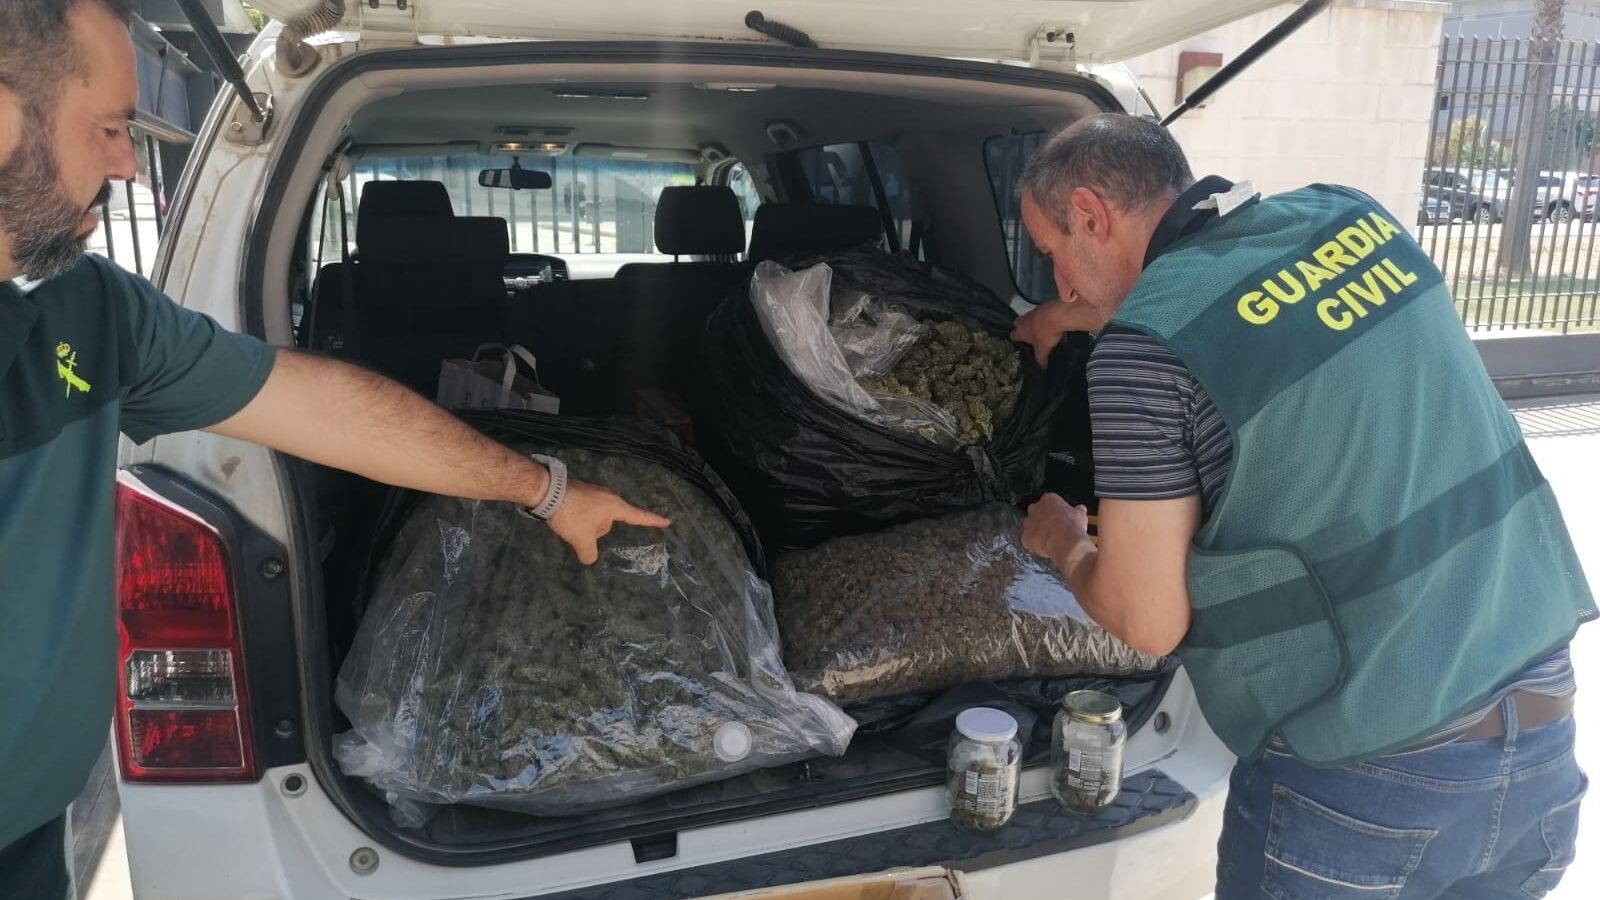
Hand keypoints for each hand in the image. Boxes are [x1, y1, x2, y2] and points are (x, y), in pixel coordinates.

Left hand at [547, 480, 671, 564]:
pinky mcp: (583, 491)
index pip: (639, 517)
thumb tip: (590, 559)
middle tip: (580, 532)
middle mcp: (609, 497)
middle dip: (598, 531)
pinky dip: (580, 517)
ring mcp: (595, 492)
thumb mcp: (581, 539)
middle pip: (611, 521)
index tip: (667, 522)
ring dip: (587, 524)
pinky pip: (588, 510)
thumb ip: (589, 553)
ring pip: (598, 517)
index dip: (653, 521)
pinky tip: (567, 518)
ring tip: (570, 524)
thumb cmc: (572, 515)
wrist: (548, 492)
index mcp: (615, 507)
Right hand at [1011, 295, 1100, 367]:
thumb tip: (1041, 371)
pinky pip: (1041, 315)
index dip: (1016, 341)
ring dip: (1035, 324)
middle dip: (1023, 330)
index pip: (1012, 336)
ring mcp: (1033, 312)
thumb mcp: (1043, 350)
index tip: (1022, 346)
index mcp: (1020, 331)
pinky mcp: (1043, 307)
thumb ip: (1040, 360)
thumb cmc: (1045, 334)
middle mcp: (1023, 320)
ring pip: (1030, 319)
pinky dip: (1045, 320)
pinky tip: (1053, 326)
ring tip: (1043, 333)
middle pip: (1018, 324)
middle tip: (1030, 338)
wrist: (1057, 314)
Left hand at [1022, 493, 1092, 568]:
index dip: (1053, 510)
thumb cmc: (1073, 525)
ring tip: (1047, 539)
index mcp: (1048, 499)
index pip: (1048, 501)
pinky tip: (1042, 547)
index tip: (1058, 516)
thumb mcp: (1080, 514)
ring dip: (1036, 531)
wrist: (1065, 541)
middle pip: (1035, 511)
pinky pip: (1028, 540)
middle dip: (1041, 518)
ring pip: (1030, 526)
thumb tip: (1080, 509)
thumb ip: (1078, 510)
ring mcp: (1028, 523)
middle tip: (1051, 527)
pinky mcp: (1025, 537)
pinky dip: (1033, 543)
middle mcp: (1035, 508)